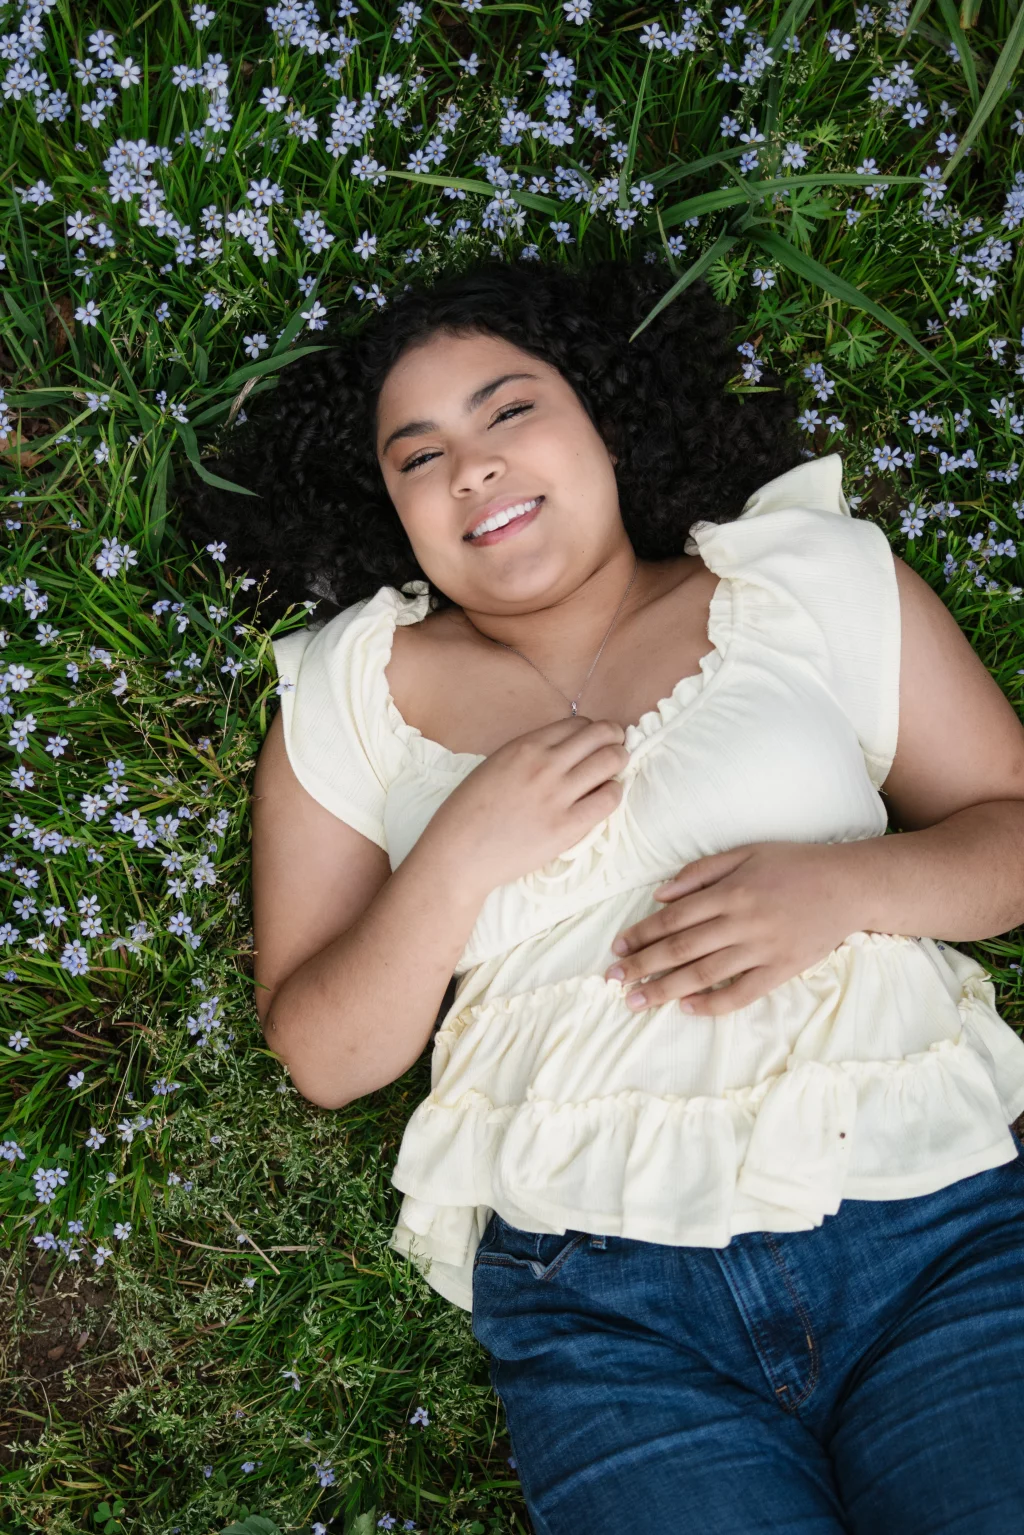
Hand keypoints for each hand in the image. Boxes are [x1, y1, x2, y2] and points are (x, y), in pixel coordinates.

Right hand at [421, 715, 628, 895]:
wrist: (457, 855)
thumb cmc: (468, 814)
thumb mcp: (494, 766)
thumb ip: (528, 755)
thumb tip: (562, 751)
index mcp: (524, 746)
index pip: (578, 723)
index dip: (592, 731)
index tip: (594, 742)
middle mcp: (544, 764)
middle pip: (601, 735)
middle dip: (615, 738)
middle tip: (616, 749)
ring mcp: (557, 795)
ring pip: (611, 761)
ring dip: (619, 762)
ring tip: (614, 772)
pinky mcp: (566, 827)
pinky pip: (608, 799)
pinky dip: (613, 793)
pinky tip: (605, 798)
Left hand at [603, 841, 857, 1014]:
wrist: (848, 885)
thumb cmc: (794, 864)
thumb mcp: (745, 852)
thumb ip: (701, 871)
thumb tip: (660, 895)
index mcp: (729, 891)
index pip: (674, 918)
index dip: (641, 934)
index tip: (617, 947)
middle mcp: (741, 921)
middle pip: (681, 949)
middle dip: (642, 965)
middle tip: (614, 980)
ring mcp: (761, 949)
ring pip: (704, 974)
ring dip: (666, 989)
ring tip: (638, 1001)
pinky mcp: (781, 970)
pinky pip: (742, 993)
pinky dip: (713, 1003)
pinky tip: (687, 1008)